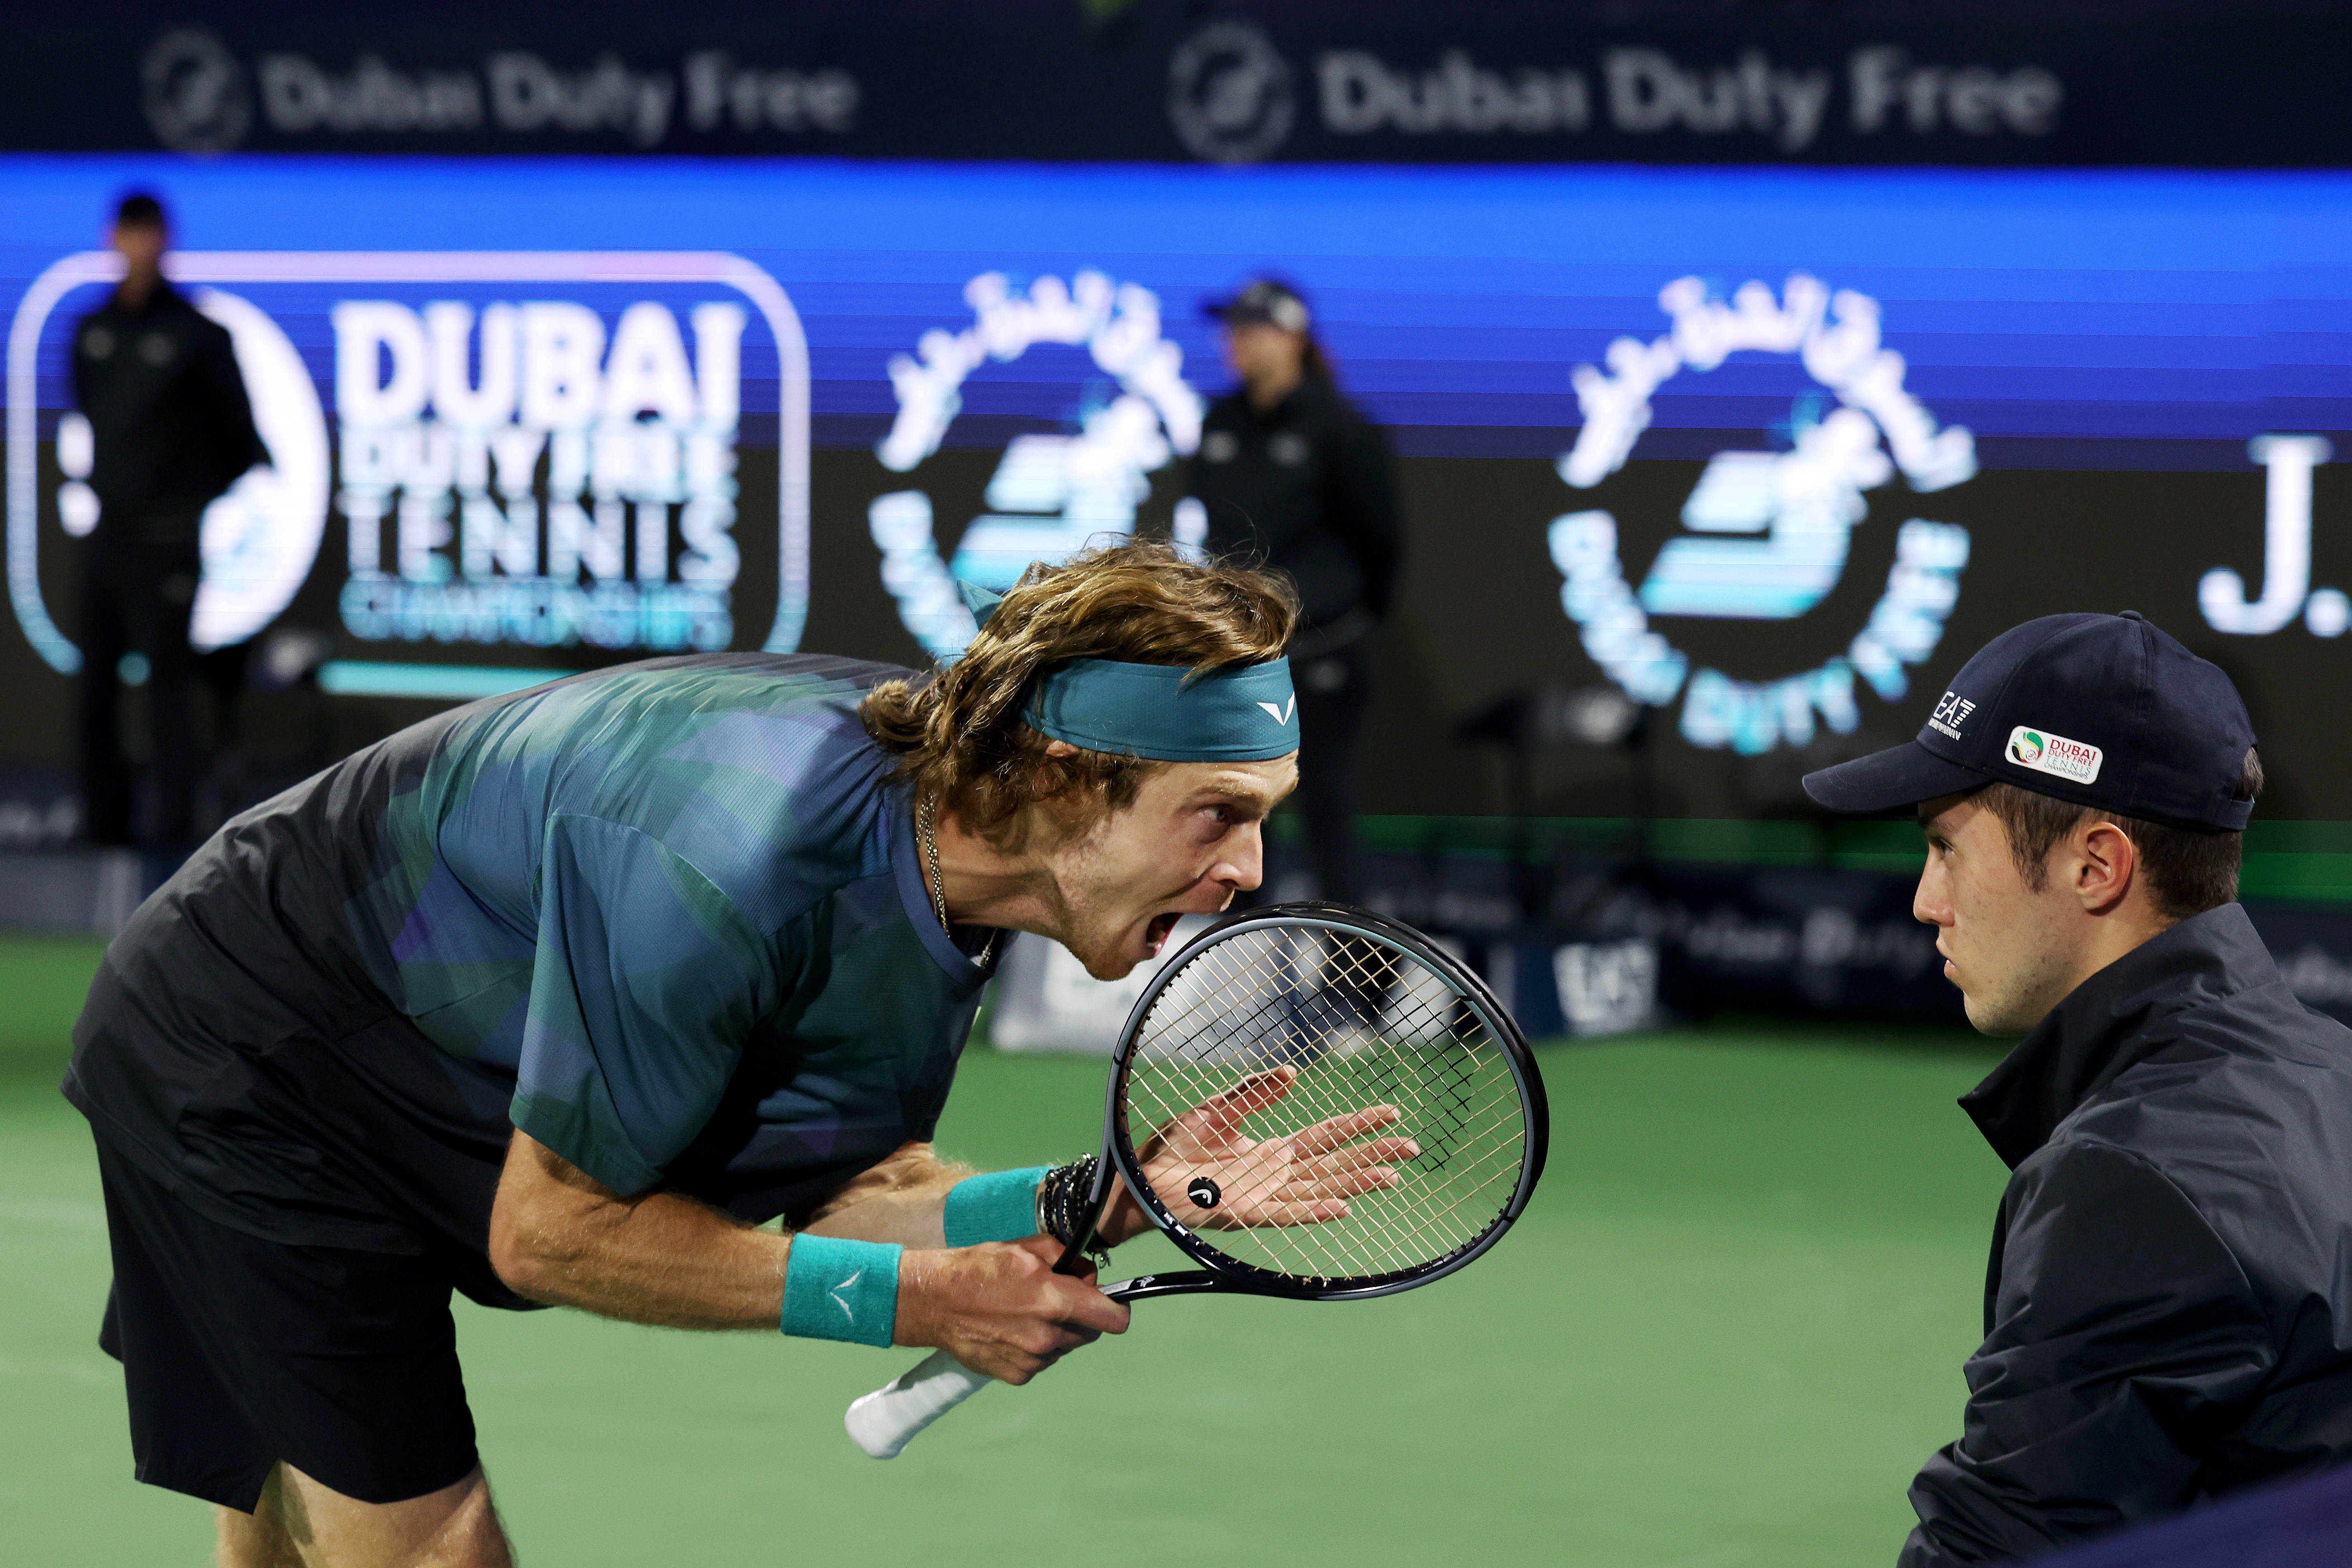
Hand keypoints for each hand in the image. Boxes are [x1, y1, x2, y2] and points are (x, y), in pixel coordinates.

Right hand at [894, 1235, 1128, 1383]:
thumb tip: (1089, 1274)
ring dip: (1055, 1333)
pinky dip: (1034, 1348)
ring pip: (1064, 1347)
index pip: (1113, 1319)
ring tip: (1024, 1313)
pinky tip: (1011, 1330)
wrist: (935, 1302)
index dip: (1116, 1310)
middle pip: (1088, 1333)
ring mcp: (1032, 1360)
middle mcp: (1048, 1336)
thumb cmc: (980, 1270)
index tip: (1110, 1305)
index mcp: (1056, 1301)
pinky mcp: (1017, 1375)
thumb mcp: (1028, 1248)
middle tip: (1054, 1299)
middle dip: (1079, 1316)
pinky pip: (1041, 1361)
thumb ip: (1068, 1258)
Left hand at [1100, 1066, 1418, 1242]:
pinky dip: (1314, 1212)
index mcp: (1273, 1151)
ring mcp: (1263, 1197)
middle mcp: (1275, 1176)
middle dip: (1373, 1156)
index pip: (1326, 1137)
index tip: (1391, 1113)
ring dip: (1356, 1185)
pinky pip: (1286, 1213)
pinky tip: (1342, 1208)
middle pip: (1335, 1164)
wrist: (1136, 1175)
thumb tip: (1292, 1074)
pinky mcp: (1244, 1215)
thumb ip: (1253, 1094)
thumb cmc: (1173, 1146)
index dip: (1359, 1125)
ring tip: (1391, 1176)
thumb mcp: (1216, 1109)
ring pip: (1321, 1190)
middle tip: (1412, 1147)